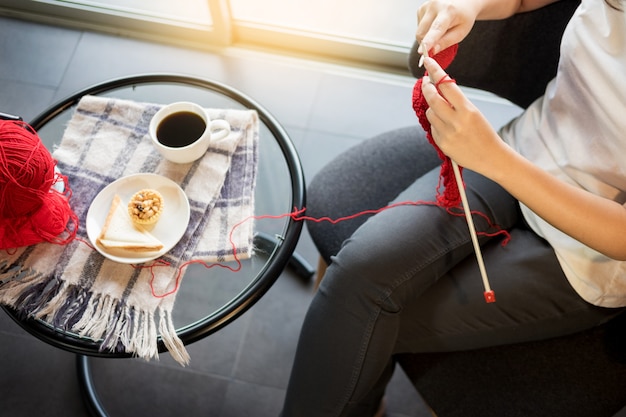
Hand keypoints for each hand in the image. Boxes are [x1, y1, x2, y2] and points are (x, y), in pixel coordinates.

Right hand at [415, 0, 478, 55]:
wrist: (463, 2)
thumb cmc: (464, 16)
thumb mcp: (461, 31)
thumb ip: (447, 42)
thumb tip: (432, 51)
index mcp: (448, 11)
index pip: (436, 28)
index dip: (428, 41)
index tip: (421, 51)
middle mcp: (435, 6)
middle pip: (422, 33)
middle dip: (427, 44)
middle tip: (437, 45)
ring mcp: (426, 6)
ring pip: (419, 32)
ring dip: (427, 37)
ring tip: (440, 30)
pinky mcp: (421, 9)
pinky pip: (419, 28)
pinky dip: (426, 31)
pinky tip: (434, 25)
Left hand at [421, 57, 507, 176]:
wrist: (491, 157)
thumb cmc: (483, 133)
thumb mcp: (474, 112)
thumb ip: (456, 102)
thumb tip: (437, 89)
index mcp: (467, 110)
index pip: (446, 85)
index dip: (435, 71)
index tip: (428, 61)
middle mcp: (455, 121)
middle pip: (432, 98)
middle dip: (426, 87)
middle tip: (425, 82)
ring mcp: (447, 133)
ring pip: (430, 113)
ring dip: (432, 108)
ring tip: (442, 111)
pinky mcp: (441, 144)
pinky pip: (432, 127)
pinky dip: (436, 124)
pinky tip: (446, 127)